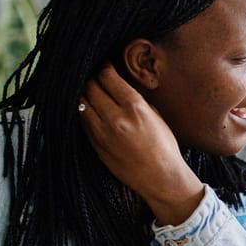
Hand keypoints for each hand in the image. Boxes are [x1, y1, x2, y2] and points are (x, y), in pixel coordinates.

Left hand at [79, 64, 203, 224]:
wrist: (160, 178)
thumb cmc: (164, 148)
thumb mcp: (156, 116)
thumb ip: (136, 100)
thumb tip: (119, 87)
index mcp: (135, 108)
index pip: (108, 77)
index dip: (104, 68)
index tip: (105, 67)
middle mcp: (116, 119)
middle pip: (91, 87)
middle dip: (93, 79)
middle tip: (97, 78)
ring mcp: (103, 133)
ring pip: (82, 103)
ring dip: (85, 95)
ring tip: (91, 92)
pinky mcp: (96, 145)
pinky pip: (83, 121)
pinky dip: (84, 111)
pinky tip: (90, 110)